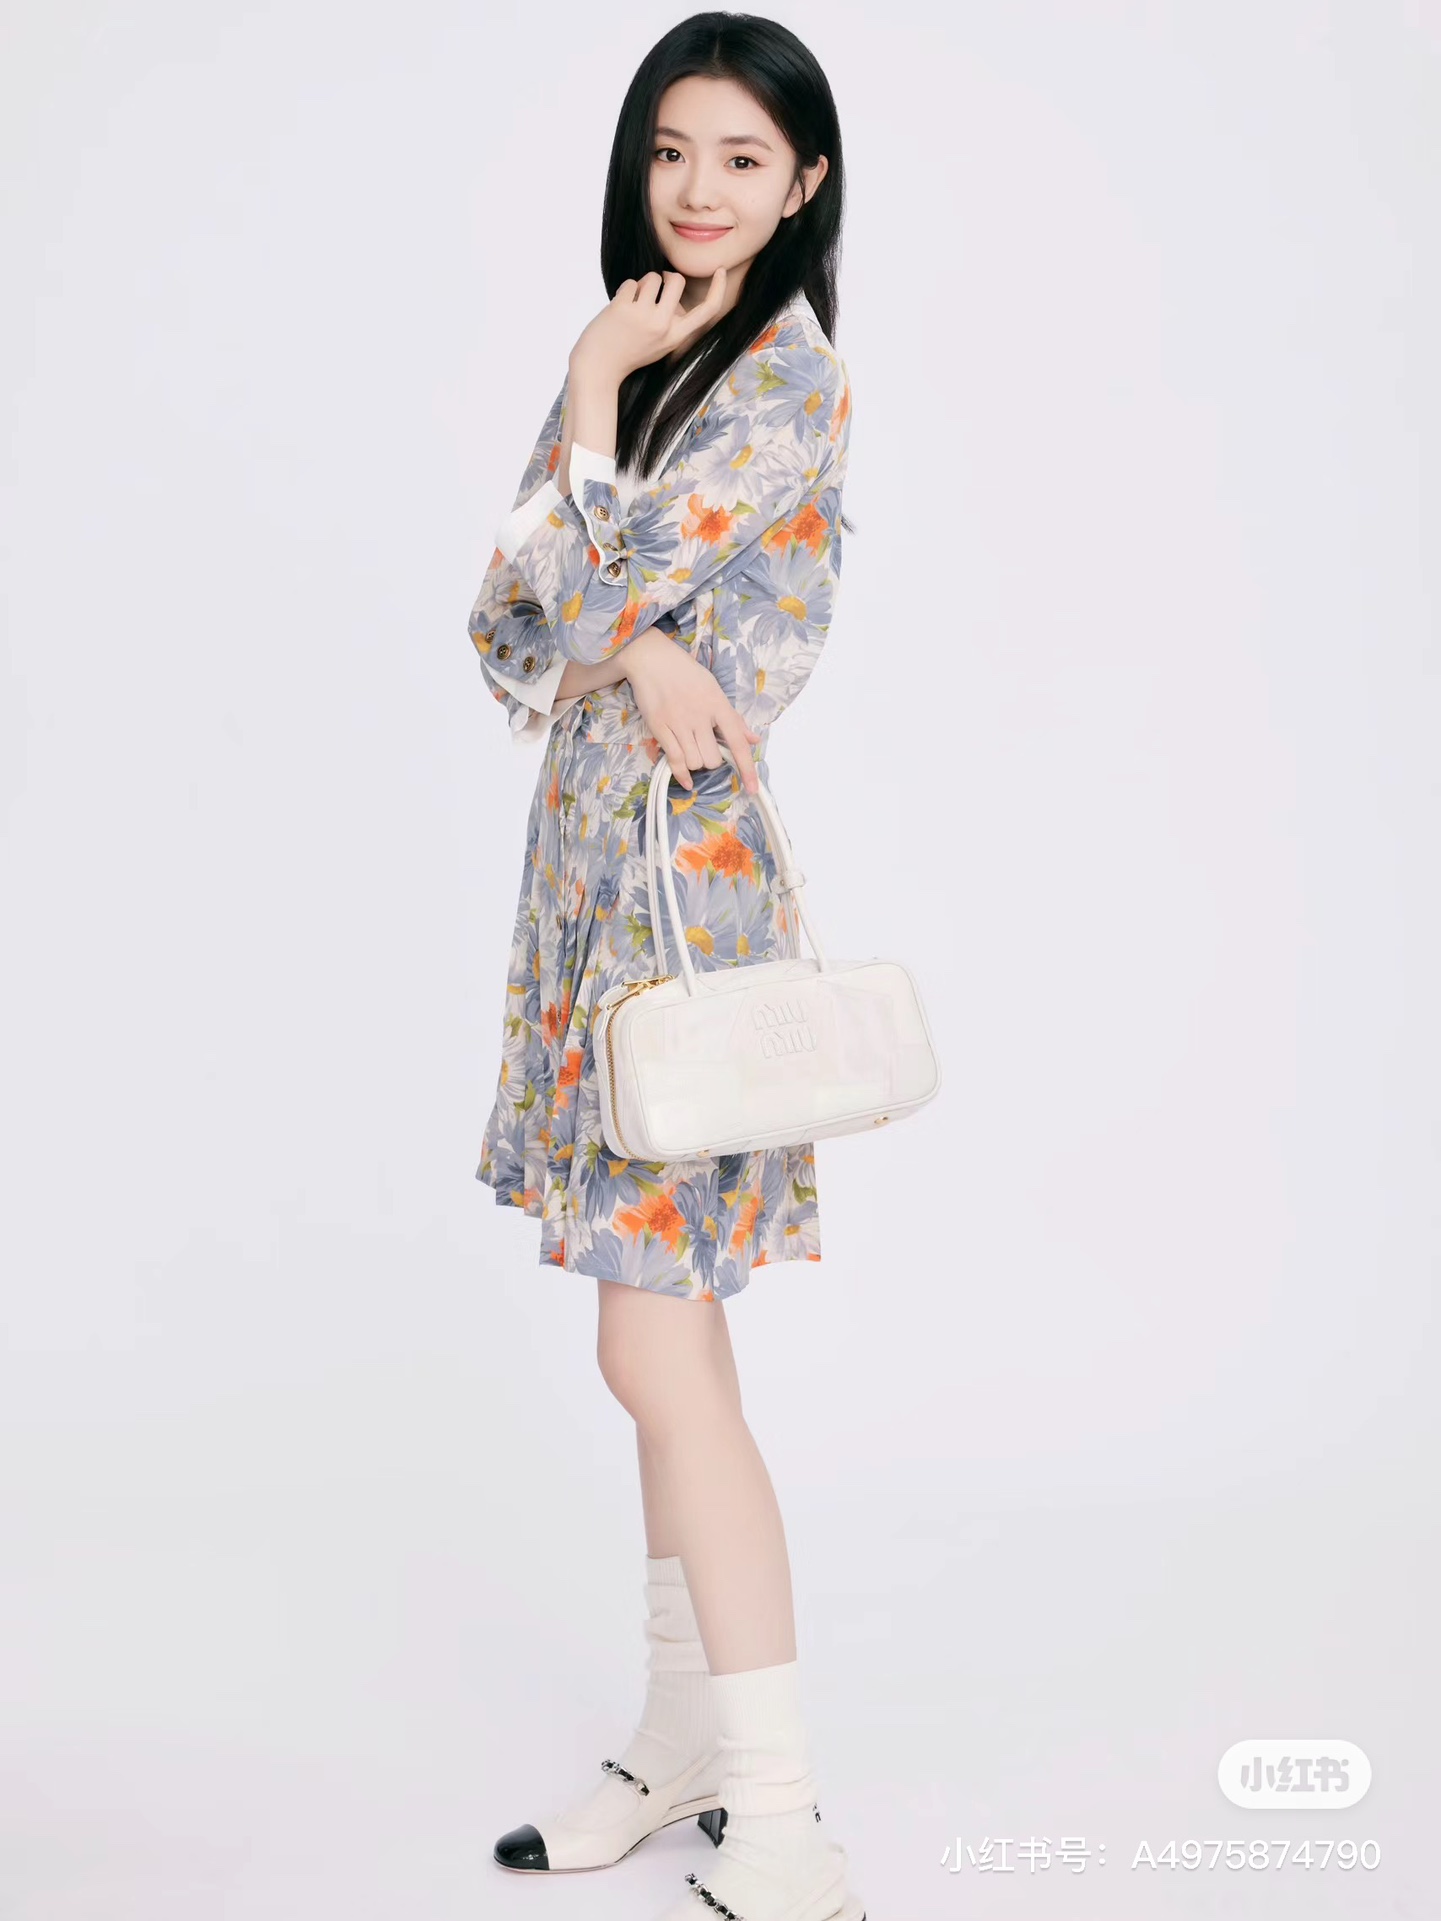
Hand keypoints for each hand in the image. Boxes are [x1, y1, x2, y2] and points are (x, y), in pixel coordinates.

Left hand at [570, 270, 728, 382]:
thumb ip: (671, 321)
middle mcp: (664, 326)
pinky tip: (619, 309)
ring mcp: (644, 317)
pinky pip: (631, 283)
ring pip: (653, 277)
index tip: (721, 271)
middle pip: (677, 280)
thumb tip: (674, 285)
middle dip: (666, 276)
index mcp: (676, 337)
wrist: (599, 369)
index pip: (707, 311)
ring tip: (633, 303)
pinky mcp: (624, 308)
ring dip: (643, 283)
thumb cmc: (629, 354)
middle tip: (655, 287)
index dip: (718, 289)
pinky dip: (625, 291)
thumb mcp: (660, 344)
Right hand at [621, 631, 760, 792]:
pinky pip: (674, 760)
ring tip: (691, 749)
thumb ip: (734, 718)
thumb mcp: (714, 690)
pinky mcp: (659, 727)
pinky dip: (681, 775)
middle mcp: (700, 715)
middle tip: (705, 750)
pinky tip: (686, 781)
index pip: (737, 742)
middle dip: (711, 762)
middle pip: (712, 759)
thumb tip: (754, 739)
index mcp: (718, 704)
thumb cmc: (686, 674)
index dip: (747, 768)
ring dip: (695, 763)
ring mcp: (679, 722)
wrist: (652, 659)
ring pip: (694, 762)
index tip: (753, 789)